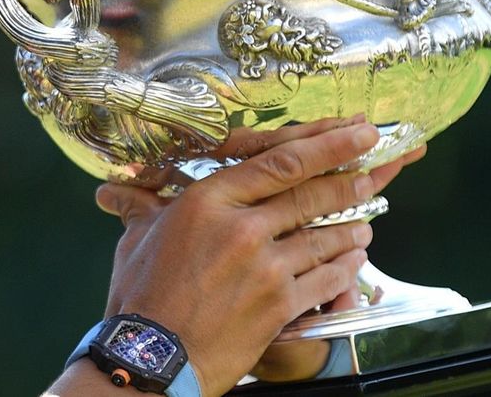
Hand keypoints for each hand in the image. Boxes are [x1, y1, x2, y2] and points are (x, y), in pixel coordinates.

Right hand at [92, 119, 422, 395]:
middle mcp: (242, 229)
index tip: (356, 132)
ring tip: (366, 218)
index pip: (278, 162)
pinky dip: (344, 267)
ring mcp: (266, 268)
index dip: (325, 144)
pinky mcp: (280, 305)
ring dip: (353, 224)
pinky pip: (326, 279)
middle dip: (352, 176)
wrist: (152, 357)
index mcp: (207, 203)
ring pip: (326, 237)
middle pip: (311, 194)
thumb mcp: (136, 240)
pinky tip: (353, 260)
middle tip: (378, 163)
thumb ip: (140, 209)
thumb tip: (112, 194)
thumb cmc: (141, 297)